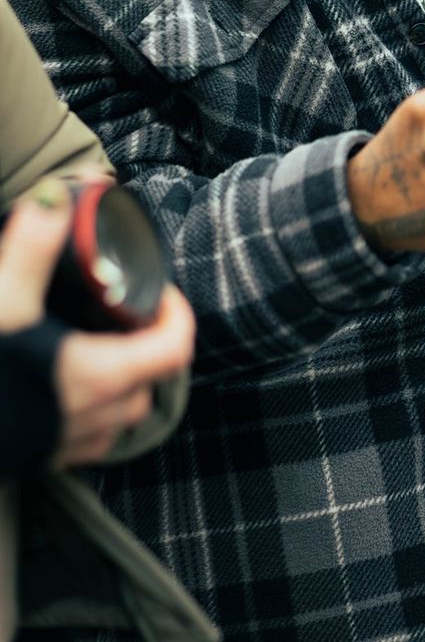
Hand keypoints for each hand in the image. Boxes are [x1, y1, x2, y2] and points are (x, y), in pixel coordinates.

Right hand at [0, 179, 194, 467]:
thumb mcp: (3, 305)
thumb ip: (31, 250)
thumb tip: (56, 198)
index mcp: (101, 374)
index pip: (176, 345)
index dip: (177, 311)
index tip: (156, 288)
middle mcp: (98, 414)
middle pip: (153, 373)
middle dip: (146, 339)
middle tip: (120, 307)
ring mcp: (75, 442)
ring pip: (125, 405)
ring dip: (122, 373)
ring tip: (95, 338)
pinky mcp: (50, 457)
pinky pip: (93, 432)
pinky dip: (92, 403)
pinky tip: (63, 379)